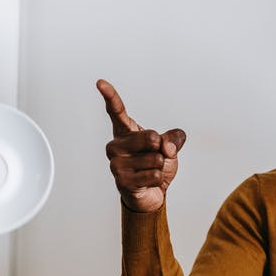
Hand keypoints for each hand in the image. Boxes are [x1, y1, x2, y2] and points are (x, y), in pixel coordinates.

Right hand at [97, 79, 186, 212]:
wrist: (152, 192)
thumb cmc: (156, 165)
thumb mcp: (170, 146)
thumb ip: (174, 139)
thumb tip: (166, 146)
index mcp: (125, 132)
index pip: (117, 111)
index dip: (110, 96)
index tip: (100, 82)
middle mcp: (115, 145)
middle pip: (150, 137)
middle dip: (161, 148)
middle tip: (155, 156)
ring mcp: (116, 163)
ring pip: (155, 159)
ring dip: (160, 166)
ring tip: (150, 170)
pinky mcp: (121, 181)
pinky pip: (153, 175)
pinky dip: (158, 179)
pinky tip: (148, 182)